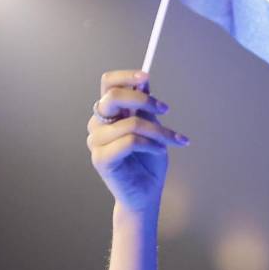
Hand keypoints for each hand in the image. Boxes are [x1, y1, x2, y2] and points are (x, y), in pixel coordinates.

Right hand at [87, 70, 188, 212]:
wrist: (147, 192)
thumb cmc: (149, 160)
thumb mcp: (152, 127)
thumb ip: (145, 106)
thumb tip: (143, 80)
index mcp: (109, 113)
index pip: (108, 84)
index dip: (126, 76)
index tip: (147, 77)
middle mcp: (98, 125)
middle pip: (114, 96)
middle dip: (144, 100)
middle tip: (165, 109)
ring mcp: (96, 142)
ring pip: (131, 122)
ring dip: (158, 131)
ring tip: (172, 141)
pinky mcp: (101, 159)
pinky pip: (130, 141)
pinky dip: (151, 144)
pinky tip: (161, 151)